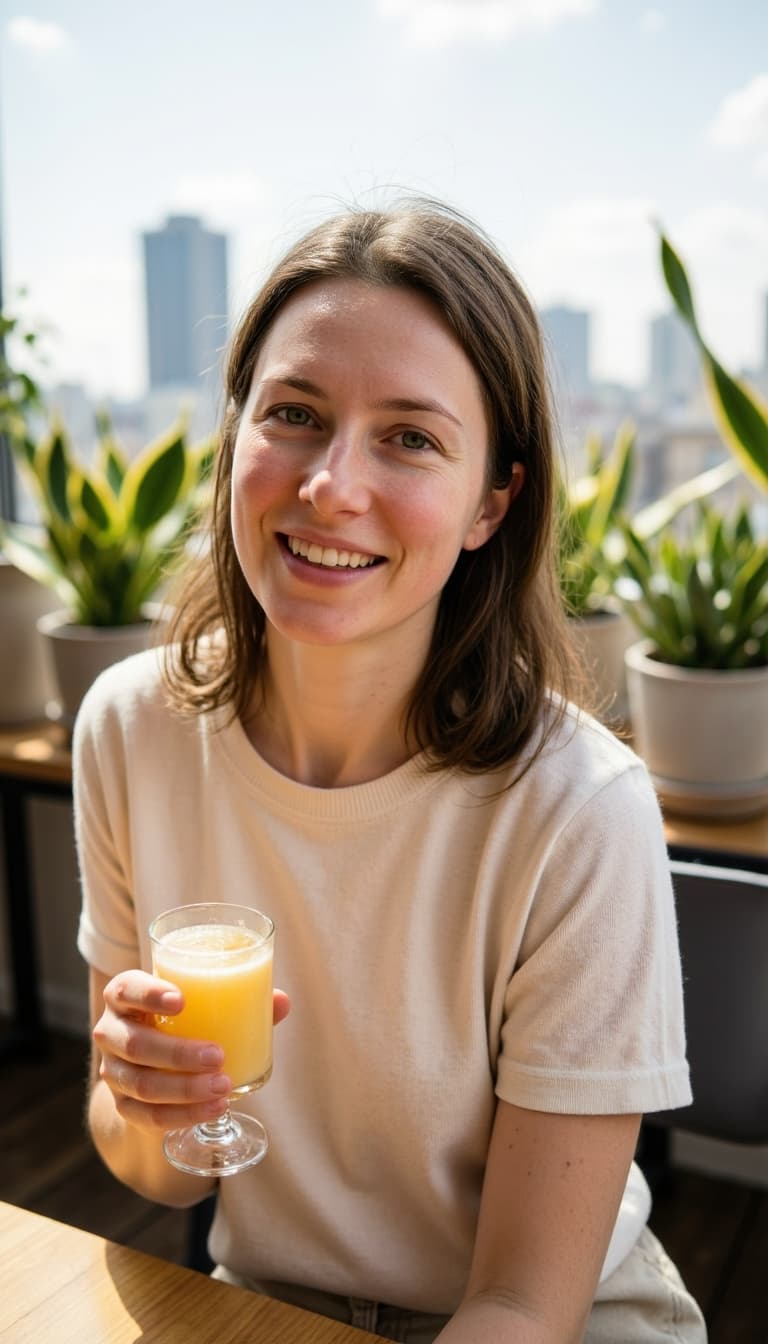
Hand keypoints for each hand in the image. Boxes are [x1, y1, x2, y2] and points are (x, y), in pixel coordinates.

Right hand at [92, 969, 289, 1134]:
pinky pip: (148, 1116)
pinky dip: (183, 1115)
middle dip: (177, 1052)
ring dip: (184, 1088)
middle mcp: (112, 1032)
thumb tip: (281, 1001)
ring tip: (223, 1088)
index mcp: (126, 997)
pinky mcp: (122, 1106)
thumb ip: (240, 1001)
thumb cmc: (183, 1023)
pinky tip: (213, 1110)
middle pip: (134, 1043)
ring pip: (141, 1083)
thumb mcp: (203, 1007)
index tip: (182, 1001)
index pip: (125, 988)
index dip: (149, 994)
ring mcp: (113, 1072)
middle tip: (217, 1055)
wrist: (151, 1068)